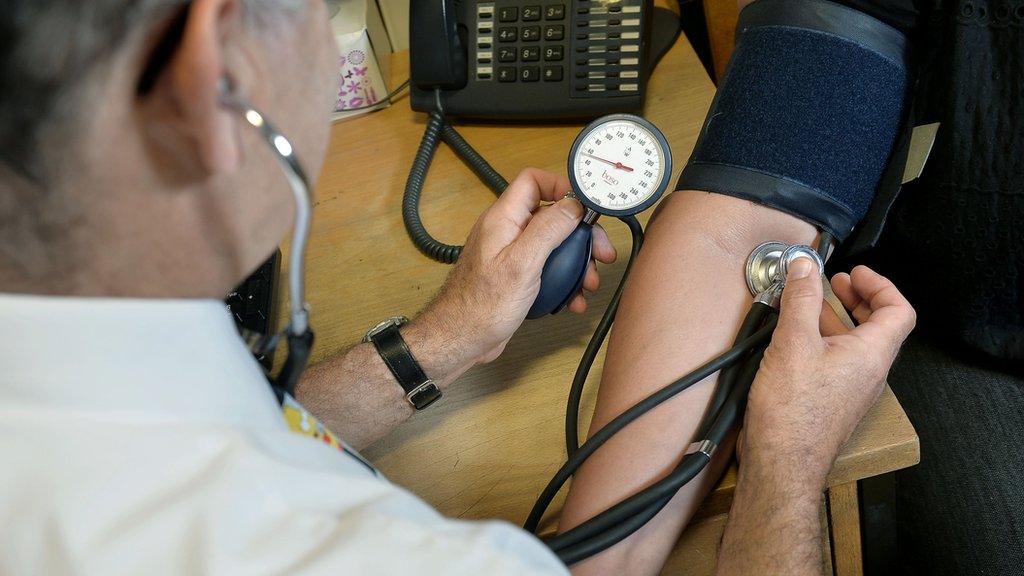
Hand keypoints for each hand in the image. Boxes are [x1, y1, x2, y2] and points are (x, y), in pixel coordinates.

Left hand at [417, 168, 615, 364]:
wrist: (461, 340)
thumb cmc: (481, 306)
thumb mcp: (522, 264)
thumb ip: (548, 230)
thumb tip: (573, 205)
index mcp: (503, 219)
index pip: (533, 182)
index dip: (562, 186)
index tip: (587, 206)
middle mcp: (507, 232)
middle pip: (551, 216)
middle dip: (580, 234)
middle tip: (601, 253)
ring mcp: (511, 255)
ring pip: (553, 246)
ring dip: (576, 263)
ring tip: (589, 283)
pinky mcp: (516, 277)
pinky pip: (546, 270)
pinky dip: (563, 282)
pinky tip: (573, 299)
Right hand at [740, 259, 915, 487]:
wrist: (782, 463)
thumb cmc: (792, 412)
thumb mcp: (794, 343)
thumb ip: (801, 299)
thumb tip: (804, 267)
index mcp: (871, 355)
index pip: (898, 311)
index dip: (880, 285)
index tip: (854, 272)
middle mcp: (869, 373)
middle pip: (879, 326)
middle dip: (858, 298)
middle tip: (836, 283)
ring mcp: (851, 390)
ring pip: (854, 344)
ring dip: (835, 319)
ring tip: (807, 306)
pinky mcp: (831, 402)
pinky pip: (837, 362)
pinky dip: (822, 341)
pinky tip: (794, 339)